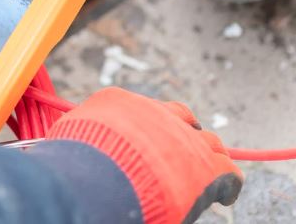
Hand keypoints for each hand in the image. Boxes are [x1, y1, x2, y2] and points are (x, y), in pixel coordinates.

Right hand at [47, 88, 241, 223]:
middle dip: (183, 133)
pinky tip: (226, 191)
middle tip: (182, 150)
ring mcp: (183, 138)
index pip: (142, 111)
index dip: (150, 127)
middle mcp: (155, 113)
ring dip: (207, 154)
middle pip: (180, 117)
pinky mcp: (205, 166)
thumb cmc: (74, 164)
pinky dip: (227, 182)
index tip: (149, 140)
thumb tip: (68, 149)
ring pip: (208, 141)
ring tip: (209, 167)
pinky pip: (227, 172)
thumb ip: (81, 136)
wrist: (96, 180)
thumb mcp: (68, 138)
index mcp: (119, 103)